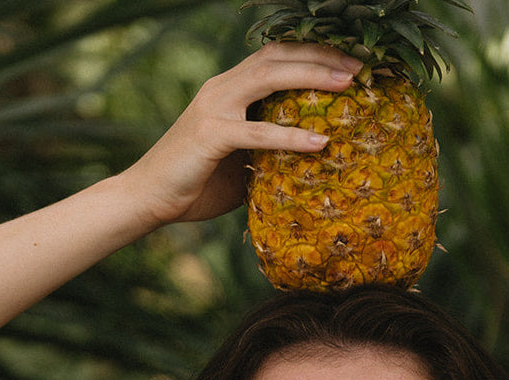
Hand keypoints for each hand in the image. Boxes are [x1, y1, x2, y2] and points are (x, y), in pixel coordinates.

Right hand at [122, 44, 362, 226]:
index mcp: (228, 89)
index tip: (350, 62)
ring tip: (349, 85)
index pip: (275, 56)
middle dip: (322, 55)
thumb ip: (268, 154)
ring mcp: (214, 107)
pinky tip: (320, 142)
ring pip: (269, 77)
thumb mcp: (239, 164)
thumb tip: (306, 167)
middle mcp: (222, 88)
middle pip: (277, 55)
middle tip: (361, 66)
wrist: (147, 198)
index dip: (313, 52)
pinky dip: (290, 136)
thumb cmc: (193, 185)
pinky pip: (257, 131)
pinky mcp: (210, 135)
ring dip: (312, 77)